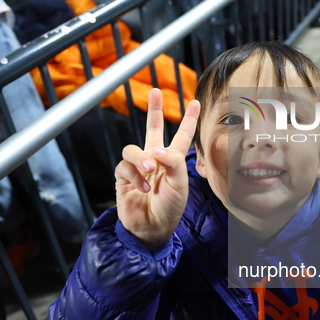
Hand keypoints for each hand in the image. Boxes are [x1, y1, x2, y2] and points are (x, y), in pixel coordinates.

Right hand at [115, 88, 199, 250]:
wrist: (151, 228)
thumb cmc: (170, 209)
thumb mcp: (180, 185)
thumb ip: (173, 163)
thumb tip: (156, 149)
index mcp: (173, 161)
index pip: (182, 136)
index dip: (188, 119)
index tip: (195, 102)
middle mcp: (156, 160)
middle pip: (152, 129)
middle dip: (153, 110)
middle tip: (155, 91)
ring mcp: (138, 168)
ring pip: (133, 149)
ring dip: (142, 159)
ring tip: (151, 171)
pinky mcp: (124, 177)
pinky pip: (123, 166)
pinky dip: (133, 175)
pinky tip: (142, 188)